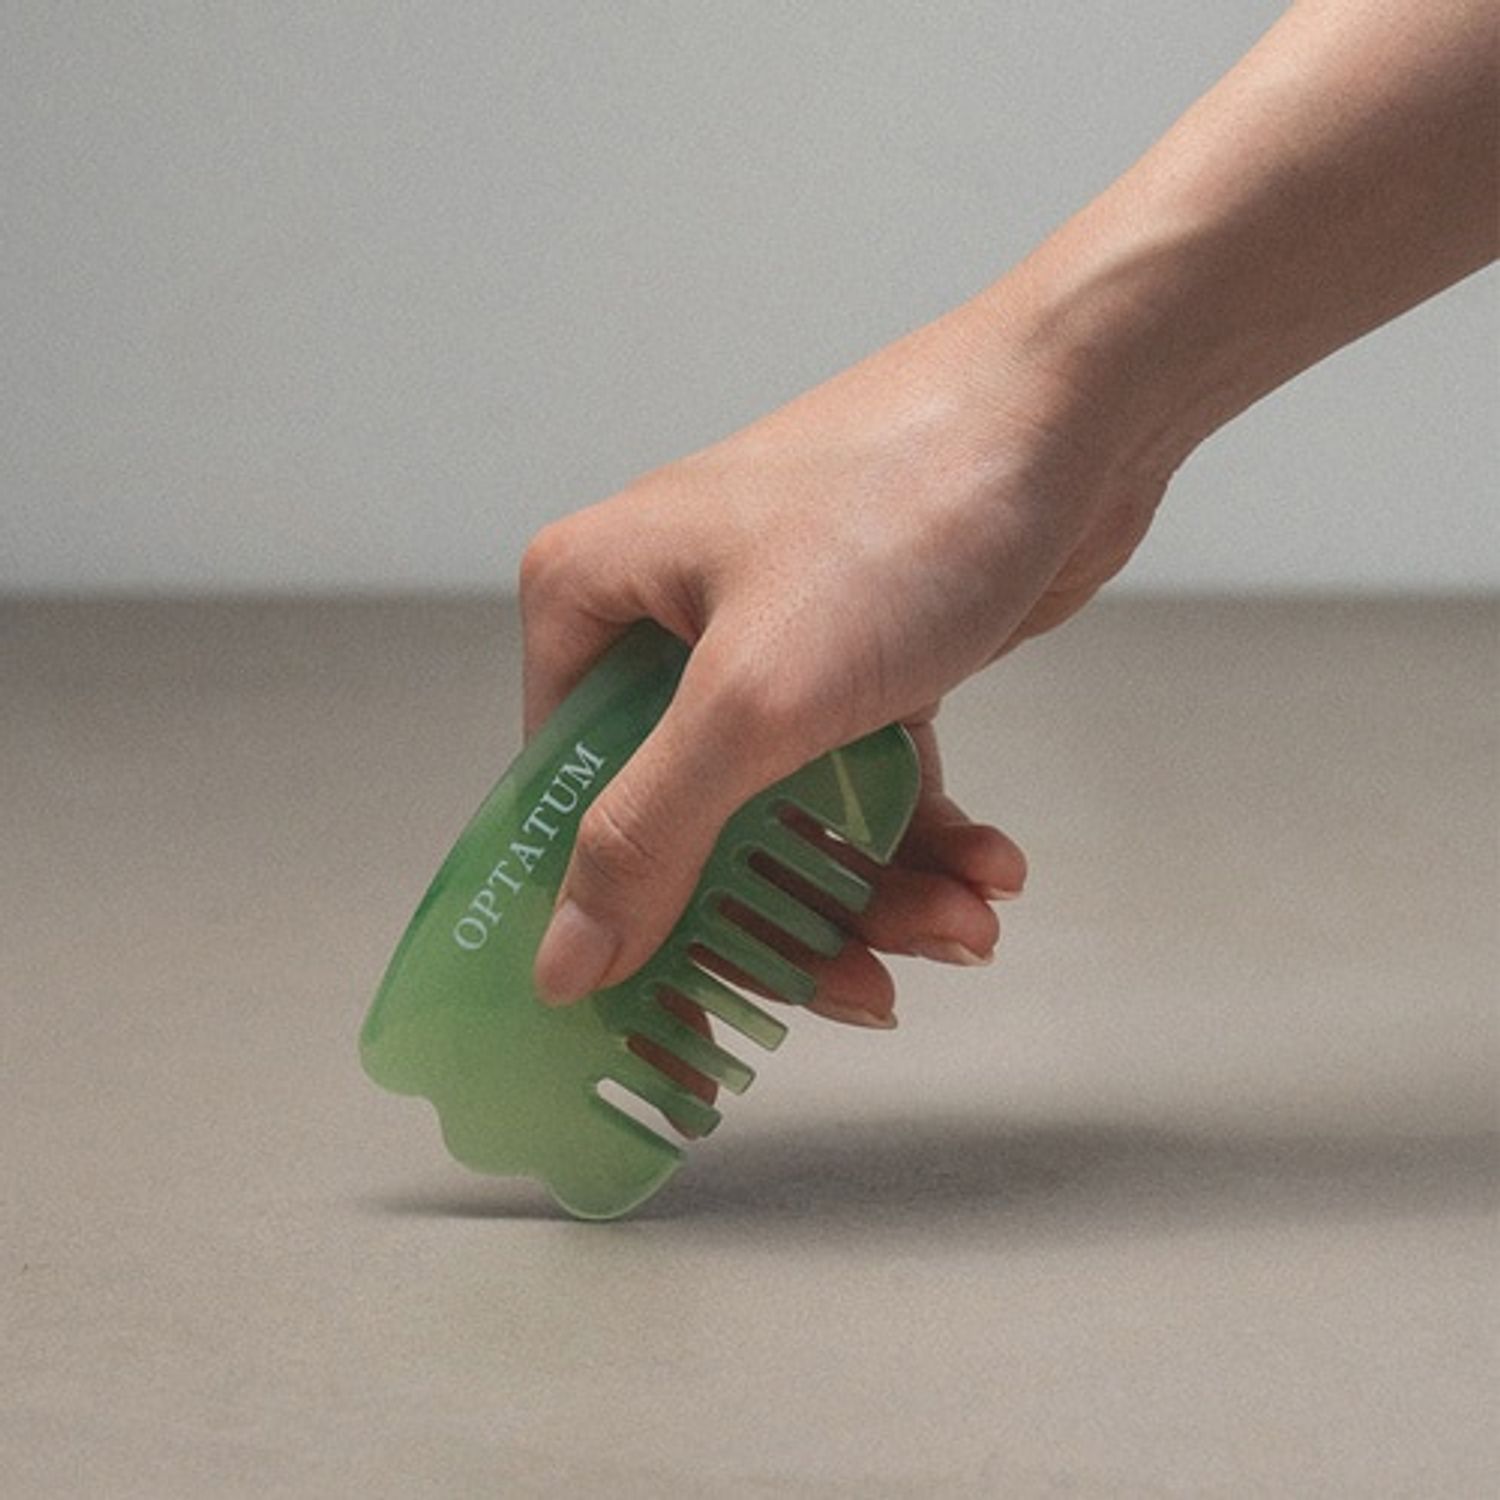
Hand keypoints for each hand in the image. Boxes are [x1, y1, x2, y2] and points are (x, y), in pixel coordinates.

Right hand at [520, 296, 1168, 1031]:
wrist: (1080, 410)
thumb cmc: (905, 510)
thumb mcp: (753, 698)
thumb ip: (646, 835)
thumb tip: (559, 959)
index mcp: (589, 608)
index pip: (567, 813)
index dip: (626, 928)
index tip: (692, 1021)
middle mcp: (663, 625)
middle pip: (692, 830)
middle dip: (790, 913)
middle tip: (869, 981)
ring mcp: (766, 643)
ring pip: (791, 818)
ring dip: (879, 887)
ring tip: (965, 921)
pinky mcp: (855, 660)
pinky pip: (864, 781)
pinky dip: (924, 835)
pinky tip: (990, 869)